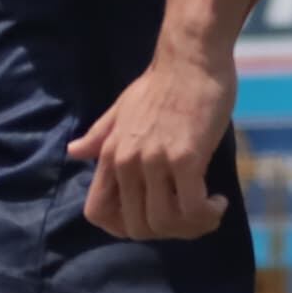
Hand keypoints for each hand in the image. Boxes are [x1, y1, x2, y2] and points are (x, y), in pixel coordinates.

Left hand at [71, 50, 234, 240]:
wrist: (191, 59)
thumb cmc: (160, 83)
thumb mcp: (121, 109)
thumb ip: (99, 136)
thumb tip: (73, 152)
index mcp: (109, 154)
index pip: (97, 212)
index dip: (122, 228)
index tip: (150, 220)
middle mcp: (126, 162)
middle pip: (136, 227)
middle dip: (165, 232)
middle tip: (187, 217)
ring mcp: (155, 162)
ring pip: (165, 223)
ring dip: (191, 227)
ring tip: (208, 210)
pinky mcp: (186, 159)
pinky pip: (192, 208)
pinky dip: (207, 214)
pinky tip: (218, 201)